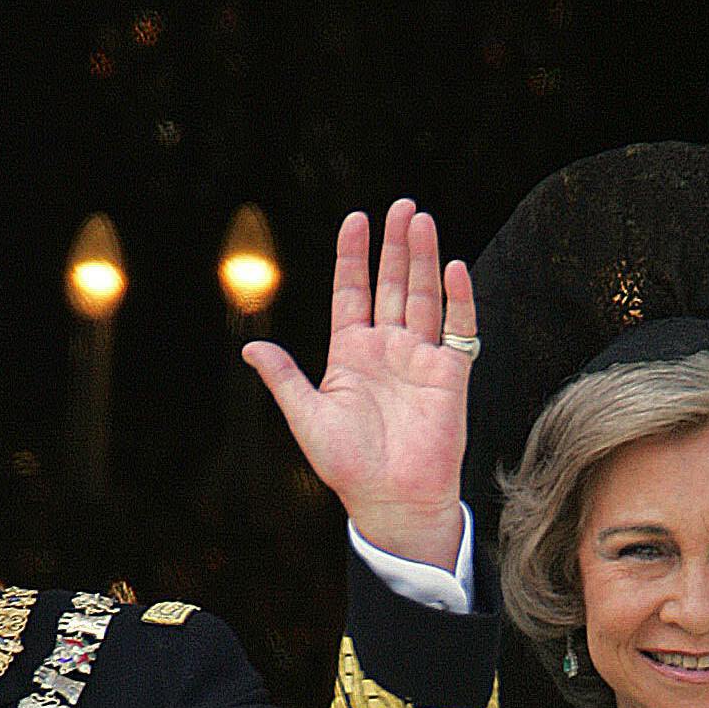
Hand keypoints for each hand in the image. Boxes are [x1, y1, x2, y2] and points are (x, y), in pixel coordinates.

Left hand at [243, 200, 473, 571]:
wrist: (391, 501)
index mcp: (350, 354)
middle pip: (391, 284)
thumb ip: (285, 379)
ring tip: (420, 220)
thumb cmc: (347, 466)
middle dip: (394, 245)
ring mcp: (420, 359)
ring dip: (422, 259)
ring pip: (423, 297)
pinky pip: (457, 329)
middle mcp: (386, 349)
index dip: (353, 256)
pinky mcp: (450, 376)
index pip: (352, 292)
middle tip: (400, 205)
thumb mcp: (307, 418)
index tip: (355, 218)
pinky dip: (457, 298)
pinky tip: (453, 267)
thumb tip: (251, 347)